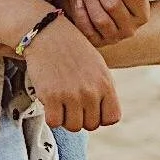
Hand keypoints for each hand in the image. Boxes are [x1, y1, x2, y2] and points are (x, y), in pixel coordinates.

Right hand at [23, 13, 121, 131]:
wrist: (48, 32)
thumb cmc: (72, 50)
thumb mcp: (97, 67)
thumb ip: (103, 91)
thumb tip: (103, 118)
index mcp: (106, 84)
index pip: (111, 118)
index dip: (100, 117)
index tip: (89, 108)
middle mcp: (91, 91)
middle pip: (90, 125)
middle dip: (81, 117)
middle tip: (71, 102)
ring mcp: (72, 95)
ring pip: (73, 126)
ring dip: (65, 118)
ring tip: (61, 101)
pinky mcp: (52, 96)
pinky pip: (54, 122)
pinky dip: (51, 116)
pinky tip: (50, 102)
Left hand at [61, 0, 149, 47]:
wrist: (96, 2)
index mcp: (142, 14)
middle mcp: (130, 29)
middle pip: (113, 5)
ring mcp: (113, 38)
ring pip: (100, 19)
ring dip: (90, 0)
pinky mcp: (96, 42)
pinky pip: (86, 29)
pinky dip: (81, 12)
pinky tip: (80, 1)